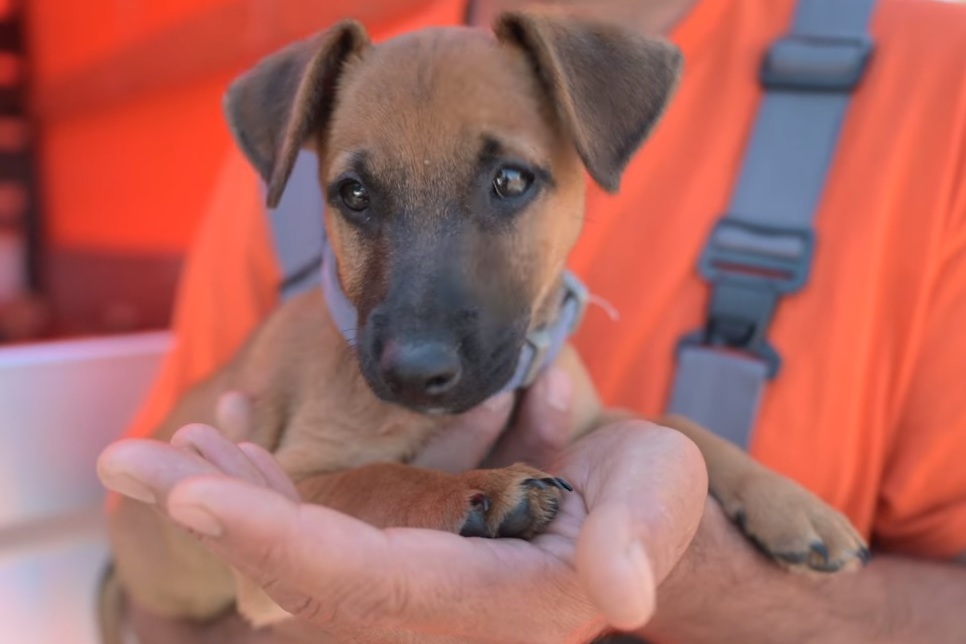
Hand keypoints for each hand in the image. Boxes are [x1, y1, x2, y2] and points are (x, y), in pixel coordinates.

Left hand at [98, 370, 706, 642]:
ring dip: (224, 490)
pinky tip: (224, 435)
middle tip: (128, 460)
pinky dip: (264, 475)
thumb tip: (624, 593)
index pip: (364, 580)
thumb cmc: (647, 500)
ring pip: (294, 539)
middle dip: (216, 512)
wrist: (630, 502)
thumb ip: (633, 542)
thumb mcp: (656, 502)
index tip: (201, 493)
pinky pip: (314, 512)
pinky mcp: (399, 533)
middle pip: (300, 567)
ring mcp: (407, 566)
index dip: (281, 540)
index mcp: (489, 600)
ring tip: (156, 448)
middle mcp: (431, 597)